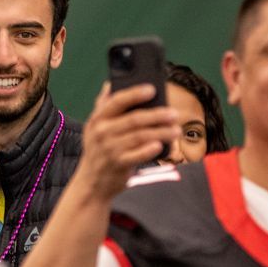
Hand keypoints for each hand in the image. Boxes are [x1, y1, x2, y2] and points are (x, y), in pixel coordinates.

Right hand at [77, 82, 178, 199]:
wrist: (91, 182)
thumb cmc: (98, 151)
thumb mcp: (94, 127)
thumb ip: (102, 106)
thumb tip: (110, 84)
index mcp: (97, 119)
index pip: (117, 101)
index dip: (135, 93)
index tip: (152, 89)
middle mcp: (102, 132)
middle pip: (134, 119)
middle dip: (157, 115)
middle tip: (174, 113)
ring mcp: (110, 149)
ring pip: (141, 136)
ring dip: (161, 132)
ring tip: (176, 130)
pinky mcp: (118, 164)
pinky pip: (138, 155)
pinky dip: (150, 150)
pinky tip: (160, 145)